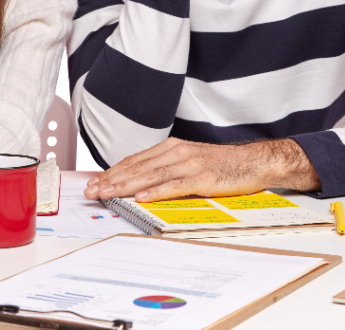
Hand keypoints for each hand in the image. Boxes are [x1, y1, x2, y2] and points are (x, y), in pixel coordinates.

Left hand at [83, 137, 320, 201]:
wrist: (252, 161)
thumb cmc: (221, 165)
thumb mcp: (189, 162)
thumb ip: (166, 170)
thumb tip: (140, 186)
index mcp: (171, 147)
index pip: (135, 161)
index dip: (113, 171)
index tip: (95, 181)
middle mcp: (176, 152)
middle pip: (137, 167)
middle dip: (112, 179)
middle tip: (91, 190)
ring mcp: (189, 163)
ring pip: (151, 176)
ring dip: (126, 186)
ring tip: (108, 193)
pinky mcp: (202, 177)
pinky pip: (175, 186)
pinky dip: (157, 192)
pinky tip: (142, 197)